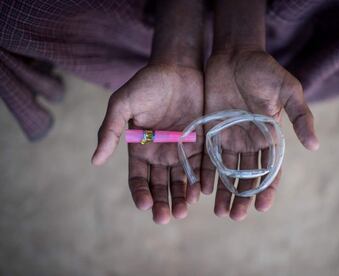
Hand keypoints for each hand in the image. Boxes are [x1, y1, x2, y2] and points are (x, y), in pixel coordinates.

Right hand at [92, 64, 202, 223]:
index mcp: (140, 149)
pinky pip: (200, 166)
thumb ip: (110, 131)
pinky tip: (200, 192)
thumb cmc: (147, 83)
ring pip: (181, 180)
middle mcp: (160, 154)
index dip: (140, 193)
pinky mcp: (201, 143)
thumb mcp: (123, 104)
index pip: (138, 179)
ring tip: (183, 211)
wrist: (178, 67)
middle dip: (162, 203)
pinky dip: (200, 180)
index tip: (144, 205)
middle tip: (165, 218)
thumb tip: (95, 161)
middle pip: (160, 186)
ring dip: (181, 197)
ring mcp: (181, 150)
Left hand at [201, 50, 318, 219]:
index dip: (266, 189)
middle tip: (235, 216)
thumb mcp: (288, 90)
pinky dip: (207, 173)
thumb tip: (315, 146)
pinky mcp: (211, 130)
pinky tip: (202, 190)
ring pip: (227, 171)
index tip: (261, 207)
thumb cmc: (265, 70)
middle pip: (247, 175)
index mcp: (270, 136)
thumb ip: (300, 117)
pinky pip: (208, 156)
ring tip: (220, 212)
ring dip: (224, 192)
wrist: (235, 55)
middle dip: (242, 197)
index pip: (270, 169)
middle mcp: (250, 141)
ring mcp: (230, 137)